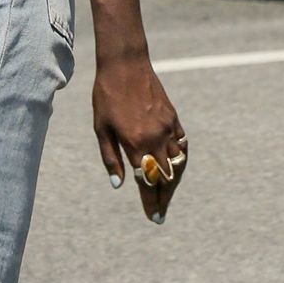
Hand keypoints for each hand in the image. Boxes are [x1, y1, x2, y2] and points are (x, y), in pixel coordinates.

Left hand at [92, 54, 187, 223]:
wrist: (125, 65)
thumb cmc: (106, 96)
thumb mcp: (101, 128)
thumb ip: (111, 157)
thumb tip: (119, 185)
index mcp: (135, 144)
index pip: (147, 182)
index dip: (151, 202)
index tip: (153, 217)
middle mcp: (156, 138)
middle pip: (166, 178)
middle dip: (164, 199)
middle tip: (160, 214)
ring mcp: (168, 128)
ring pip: (178, 163)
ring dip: (173, 182)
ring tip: (167, 195)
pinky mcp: (174, 118)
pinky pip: (182, 145)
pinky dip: (181, 160)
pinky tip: (175, 168)